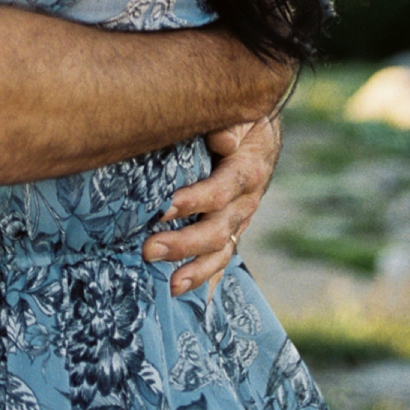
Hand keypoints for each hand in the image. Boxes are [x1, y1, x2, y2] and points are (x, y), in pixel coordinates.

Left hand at [141, 112, 283, 296]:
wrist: (260, 129)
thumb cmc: (241, 116)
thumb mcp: (241, 112)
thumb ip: (230, 123)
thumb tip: (222, 140)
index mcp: (249, 170)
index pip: (222, 191)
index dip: (196, 201)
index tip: (166, 207)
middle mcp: (247, 201)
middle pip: (218, 229)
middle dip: (184, 243)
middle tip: (148, 249)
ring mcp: (239, 219)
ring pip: (221, 251)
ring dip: (194, 269)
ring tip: (170, 286)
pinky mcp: (230, 228)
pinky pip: (221, 257)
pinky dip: (207, 279)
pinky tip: (188, 296)